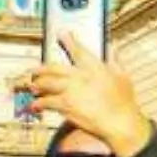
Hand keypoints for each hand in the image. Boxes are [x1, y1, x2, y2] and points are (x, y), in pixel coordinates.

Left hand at [27, 32, 150, 156]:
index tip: (61, 34)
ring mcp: (69, 91)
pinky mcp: (65, 105)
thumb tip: (112, 47)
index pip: (77, 50)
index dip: (68, 40)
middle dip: (41, 68)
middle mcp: (78, 76)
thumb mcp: (122, 76)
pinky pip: (47, 102)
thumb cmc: (123, 102)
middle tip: (33, 70)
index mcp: (92, 67)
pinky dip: (39, 103)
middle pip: (53, 68)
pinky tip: (35, 105)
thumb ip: (115, 60)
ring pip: (46, 84)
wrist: (118, 122)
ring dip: (37, 85)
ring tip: (32, 87)